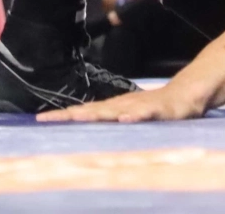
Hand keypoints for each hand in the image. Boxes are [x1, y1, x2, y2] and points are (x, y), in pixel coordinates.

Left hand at [37, 82, 210, 123]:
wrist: (185, 95)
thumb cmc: (153, 109)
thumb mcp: (129, 117)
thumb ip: (112, 122)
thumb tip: (87, 130)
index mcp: (113, 108)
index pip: (83, 112)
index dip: (62, 116)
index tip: (39, 119)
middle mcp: (121, 105)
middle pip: (91, 110)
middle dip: (69, 115)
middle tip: (46, 119)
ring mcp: (139, 107)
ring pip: (113, 110)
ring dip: (95, 115)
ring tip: (77, 118)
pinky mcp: (158, 110)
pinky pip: (146, 113)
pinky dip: (135, 116)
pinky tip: (125, 119)